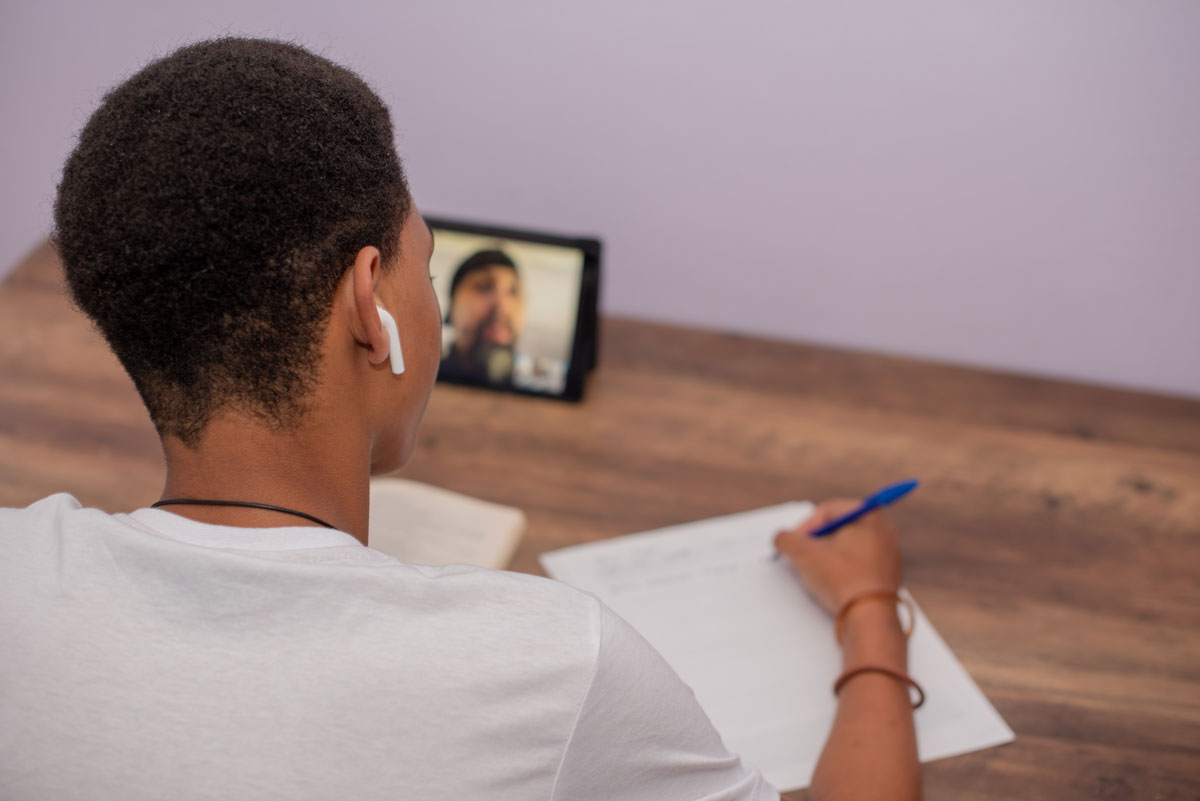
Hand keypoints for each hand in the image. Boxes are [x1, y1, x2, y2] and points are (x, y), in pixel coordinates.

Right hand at [773, 499, 902, 614]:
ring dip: (827, 559)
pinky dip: (841, 574)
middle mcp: (884, 534)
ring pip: (847, 550)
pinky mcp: (886, 580)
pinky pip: (857, 569)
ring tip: (817, 575)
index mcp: (870, 517)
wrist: (870, 619)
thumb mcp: (803, 553)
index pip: (829, 510)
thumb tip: (782, 539)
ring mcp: (888, 558)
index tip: (795, 543)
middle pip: (838, 530)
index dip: (806, 525)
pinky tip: (832, 587)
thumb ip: (785, 539)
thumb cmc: (842, 579)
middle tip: (803, 558)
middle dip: (816, 543)